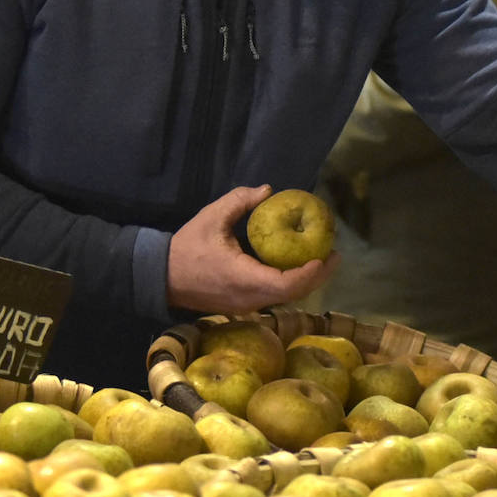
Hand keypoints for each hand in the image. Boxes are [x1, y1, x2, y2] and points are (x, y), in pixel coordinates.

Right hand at [166, 185, 336, 313]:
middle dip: (318, 276)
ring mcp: (246, 306)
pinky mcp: (243, 305)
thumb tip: (268, 190)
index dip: (309, 273)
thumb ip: (240, 201)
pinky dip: (291, 283)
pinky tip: (299, 266)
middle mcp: (249, 298)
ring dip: (307, 281)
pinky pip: (275, 296)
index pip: (286, 284)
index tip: (326, 256)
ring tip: (323, 259)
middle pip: (293, 294)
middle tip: (336, 255)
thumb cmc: (186, 247)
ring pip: (286, 298)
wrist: (161, 277)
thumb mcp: (212, 217)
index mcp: (243, 278)